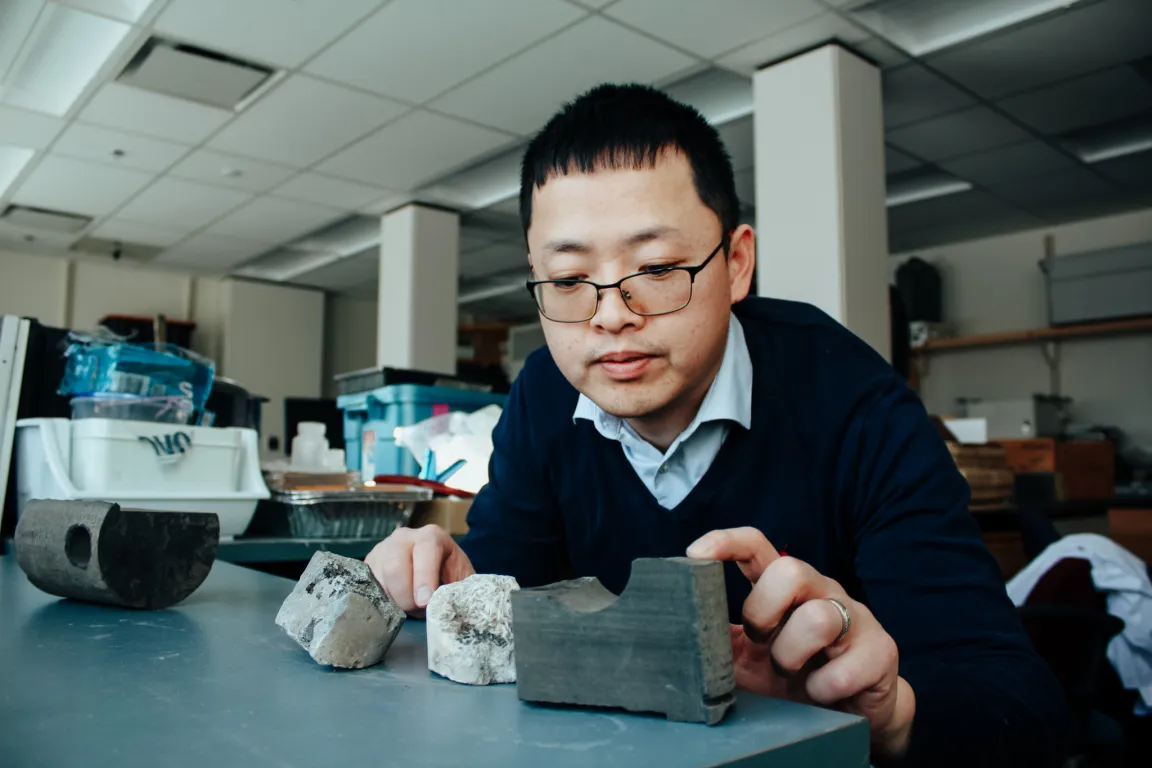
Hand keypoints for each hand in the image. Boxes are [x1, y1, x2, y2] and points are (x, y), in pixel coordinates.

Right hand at [365, 525, 474, 616]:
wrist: (433, 573)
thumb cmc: (449, 578)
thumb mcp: (460, 581)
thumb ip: (458, 590)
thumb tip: (447, 605)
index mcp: (431, 536)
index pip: (425, 550)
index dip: (424, 577)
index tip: (425, 601)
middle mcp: (404, 537)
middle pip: (395, 566)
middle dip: (405, 595)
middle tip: (416, 609)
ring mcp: (382, 549)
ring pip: (379, 579)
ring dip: (393, 599)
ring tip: (408, 606)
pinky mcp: (368, 565)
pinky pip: (367, 586)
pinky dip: (380, 600)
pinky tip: (393, 603)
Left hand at [687, 528, 914, 758]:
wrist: (853, 715)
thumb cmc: (795, 677)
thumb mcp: (748, 659)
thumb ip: (717, 640)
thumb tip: (670, 631)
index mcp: (785, 588)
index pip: (757, 545)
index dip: (726, 542)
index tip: (694, 554)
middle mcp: (820, 591)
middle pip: (790, 569)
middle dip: (763, 610)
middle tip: (761, 642)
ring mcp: (854, 617)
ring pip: (817, 617)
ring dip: (792, 655)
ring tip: (792, 673)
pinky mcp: (879, 651)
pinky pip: (845, 667)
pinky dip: (824, 688)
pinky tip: (820, 695)